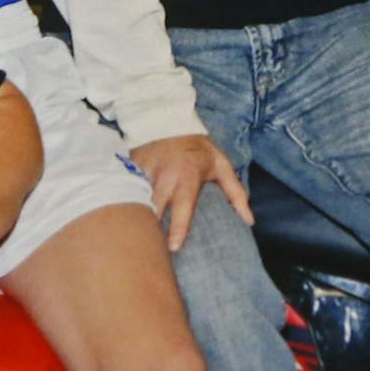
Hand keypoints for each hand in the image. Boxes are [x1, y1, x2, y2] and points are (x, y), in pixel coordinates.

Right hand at [131, 134, 251, 251]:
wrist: (171, 121)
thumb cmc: (200, 150)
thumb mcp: (222, 166)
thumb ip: (236, 194)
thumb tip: (249, 222)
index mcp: (188, 176)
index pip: (183, 206)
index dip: (178, 228)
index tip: (173, 247)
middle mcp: (165, 174)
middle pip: (154, 207)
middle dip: (151, 228)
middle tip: (150, 249)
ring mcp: (145, 170)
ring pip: (136, 199)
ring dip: (135, 216)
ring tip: (132, 237)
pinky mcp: (130, 167)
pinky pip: (123, 188)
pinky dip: (122, 201)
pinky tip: (120, 215)